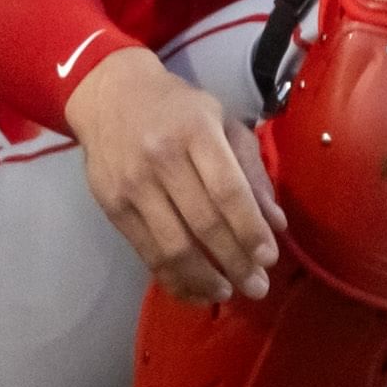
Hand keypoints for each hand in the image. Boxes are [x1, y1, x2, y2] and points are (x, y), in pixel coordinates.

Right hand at [70, 47, 281, 301]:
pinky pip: (145, 252)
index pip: (227, 190)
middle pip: (202, 223)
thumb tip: (275, 223)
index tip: (269, 257)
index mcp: (196, 132)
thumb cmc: (179, 109)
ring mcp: (132, 186)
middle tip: (258, 286)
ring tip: (228, 292)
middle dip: (234, 261)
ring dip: (203, 278)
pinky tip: (195, 289)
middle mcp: (161, 159)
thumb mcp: (223, 122)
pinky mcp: (111, 207)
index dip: (249, 229)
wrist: (110, 95)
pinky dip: (172, 277)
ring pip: (171, 246)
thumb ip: (251, 170)